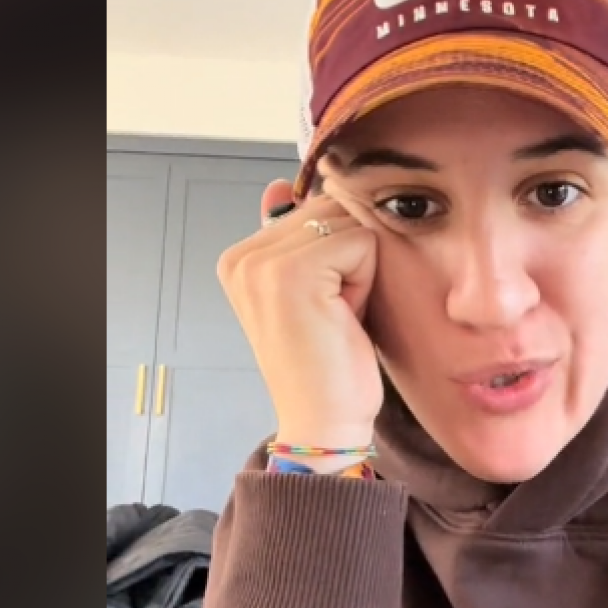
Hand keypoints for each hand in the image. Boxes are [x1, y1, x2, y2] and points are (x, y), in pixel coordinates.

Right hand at [216, 178, 380, 467]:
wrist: (325, 422)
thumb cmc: (329, 362)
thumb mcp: (313, 289)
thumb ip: (297, 237)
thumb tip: (281, 185)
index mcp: (241, 256)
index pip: (318, 207)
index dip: (340, 254)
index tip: (322, 305)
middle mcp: (242, 254)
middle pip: (335, 209)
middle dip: (352, 257)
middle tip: (334, 313)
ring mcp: (261, 262)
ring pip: (350, 224)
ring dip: (361, 269)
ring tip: (338, 315)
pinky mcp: (291, 272)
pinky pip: (361, 243)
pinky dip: (366, 282)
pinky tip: (344, 319)